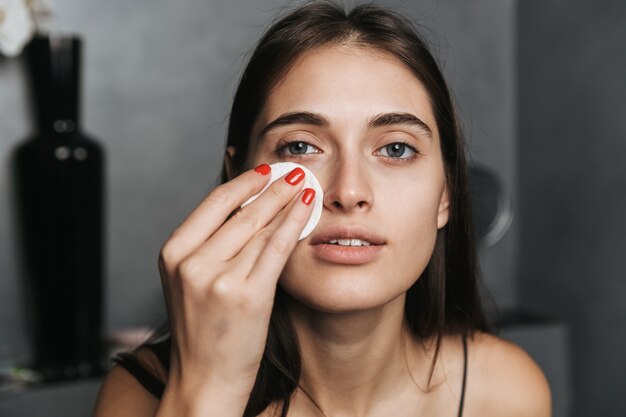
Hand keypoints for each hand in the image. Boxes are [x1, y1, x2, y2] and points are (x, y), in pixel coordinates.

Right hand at [156, 164, 313, 413]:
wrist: (205, 379)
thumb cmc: (202, 331)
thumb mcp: (191, 281)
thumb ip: (211, 244)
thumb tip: (248, 204)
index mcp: (173, 254)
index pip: (213, 203)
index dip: (244, 182)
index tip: (264, 170)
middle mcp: (192, 264)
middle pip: (240, 212)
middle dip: (272, 187)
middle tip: (293, 170)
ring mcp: (219, 280)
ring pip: (260, 227)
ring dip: (286, 201)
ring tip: (304, 184)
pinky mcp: (248, 296)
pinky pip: (276, 248)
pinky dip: (294, 223)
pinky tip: (306, 208)